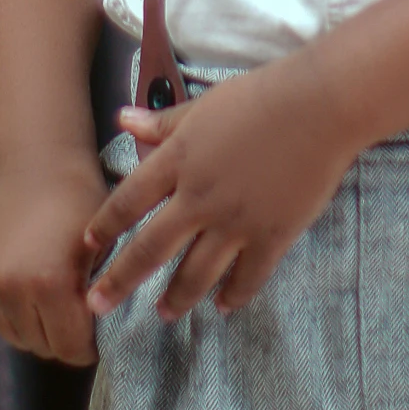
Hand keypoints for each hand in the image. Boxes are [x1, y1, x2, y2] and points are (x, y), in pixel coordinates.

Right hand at [0, 150, 106, 364]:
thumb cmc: (77, 202)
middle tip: (75, 310)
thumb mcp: (102, 249)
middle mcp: (9, 288)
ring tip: (50, 293)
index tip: (96, 329)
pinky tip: (25, 280)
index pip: (71, 348)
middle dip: (63, 335)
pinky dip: (12, 310)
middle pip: (43, 346)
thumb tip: (98, 338)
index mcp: (48, 282)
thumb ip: (100, 297)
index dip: (89, 343)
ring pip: (17, 336)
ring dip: (36, 325)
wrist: (33, 164)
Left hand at [84, 54, 357, 322]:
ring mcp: (235, 222)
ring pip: (196, 272)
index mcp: (180, 160)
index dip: (106, 225)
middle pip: (151, 248)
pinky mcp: (271, 235)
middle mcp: (200, 197)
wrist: (319, 106)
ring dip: (176, 297)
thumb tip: (122, 119)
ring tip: (164, 313)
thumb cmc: (261, 96)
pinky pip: (247, 277)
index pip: (129, 200)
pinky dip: (233, 295)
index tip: (88, 246)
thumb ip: (163, 122)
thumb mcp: (204, 104)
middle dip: (120, 281)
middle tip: (97, 306)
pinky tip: (223, 306)